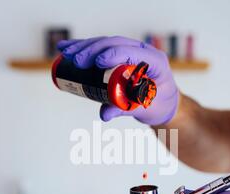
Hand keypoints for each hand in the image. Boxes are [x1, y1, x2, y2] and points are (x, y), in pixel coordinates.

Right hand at [57, 36, 178, 125]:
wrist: (164, 103)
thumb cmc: (159, 105)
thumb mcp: (146, 109)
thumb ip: (126, 109)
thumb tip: (105, 114)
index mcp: (155, 61)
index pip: (133, 52)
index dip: (114, 54)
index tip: (97, 62)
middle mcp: (143, 52)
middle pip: (115, 43)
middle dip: (93, 50)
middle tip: (76, 61)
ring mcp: (131, 51)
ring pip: (105, 43)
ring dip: (84, 46)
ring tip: (65, 53)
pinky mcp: (120, 55)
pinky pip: (101, 48)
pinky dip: (84, 48)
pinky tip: (67, 48)